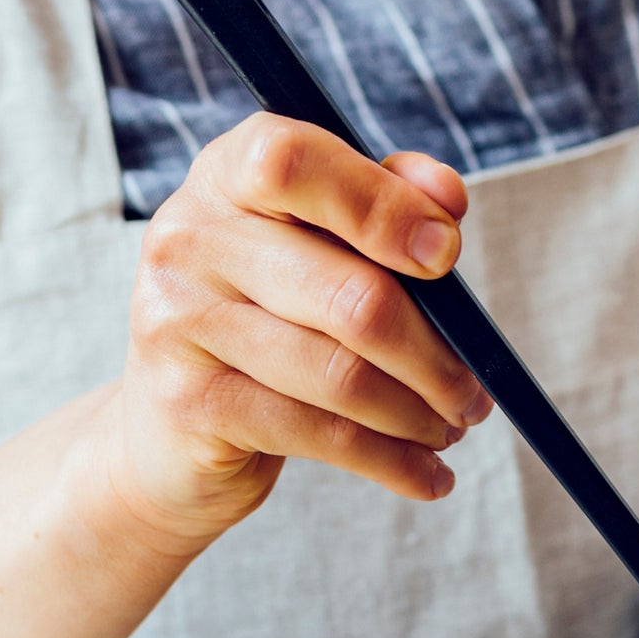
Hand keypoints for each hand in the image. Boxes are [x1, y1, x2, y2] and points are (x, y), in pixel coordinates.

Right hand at [101, 114, 494, 555]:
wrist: (166, 431)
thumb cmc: (267, 316)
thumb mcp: (317, 244)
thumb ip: (383, 200)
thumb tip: (448, 197)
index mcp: (227, 174)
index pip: (294, 162)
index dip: (382, 206)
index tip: (447, 257)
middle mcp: (189, 237)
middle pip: (350, 295)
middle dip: (435, 356)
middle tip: (472, 392)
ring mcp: (180, 321)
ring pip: (343, 376)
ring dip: (418, 414)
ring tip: (450, 428)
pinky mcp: (191, 403)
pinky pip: (320, 435)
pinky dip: (391, 461)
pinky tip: (427, 475)